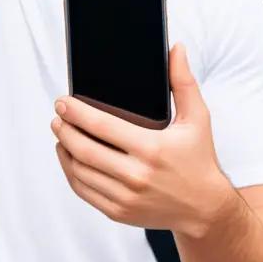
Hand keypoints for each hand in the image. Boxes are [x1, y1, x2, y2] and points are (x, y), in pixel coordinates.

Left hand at [51, 42, 234, 238]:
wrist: (205, 209)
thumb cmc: (199, 158)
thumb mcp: (197, 118)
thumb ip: (183, 81)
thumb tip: (176, 48)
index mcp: (152, 149)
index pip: (102, 126)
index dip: (76, 112)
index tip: (62, 102)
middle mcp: (136, 175)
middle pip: (84, 149)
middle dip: (64, 129)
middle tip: (57, 116)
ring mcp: (125, 197)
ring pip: (80, 171)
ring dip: (64, 150)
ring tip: (60, 133)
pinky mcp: (119, 212)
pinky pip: (84, 191)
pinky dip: (71, 172)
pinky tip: (69, 157)